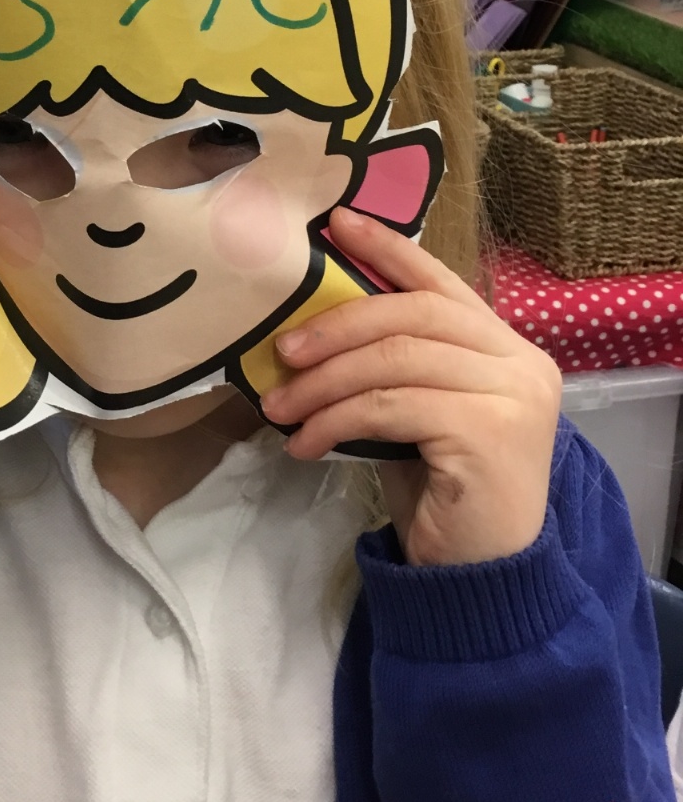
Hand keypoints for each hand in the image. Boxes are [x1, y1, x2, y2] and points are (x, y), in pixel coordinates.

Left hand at [261, 208, 562, 565]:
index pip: (441, 282)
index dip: (389, 249)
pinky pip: (392, 406)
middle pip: (413, 314)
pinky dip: (337, 419)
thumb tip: (311, 323)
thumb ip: (391, 362)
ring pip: (396, 359)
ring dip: (325, 381)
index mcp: (506, 345)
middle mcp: (521, 361)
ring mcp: (514, 395)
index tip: (337, 223)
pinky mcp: (491, 432)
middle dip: (337, 326)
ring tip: (281, 408)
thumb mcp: (413, 409)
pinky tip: (306, 444)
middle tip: (282, 351)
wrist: (479, 578)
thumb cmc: (441, 489)